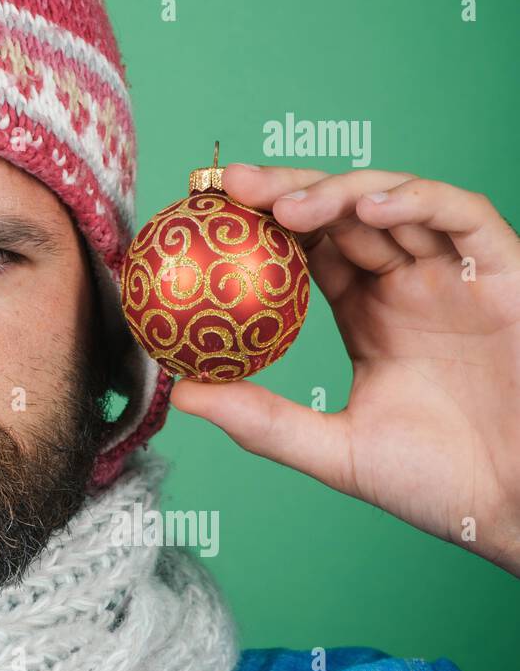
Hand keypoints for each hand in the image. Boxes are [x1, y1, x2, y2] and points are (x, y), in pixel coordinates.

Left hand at [170, 165, 519, 576]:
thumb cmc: (442, 485)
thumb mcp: (336, 449)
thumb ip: (264, 420)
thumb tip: (182, 393)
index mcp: (367, 312)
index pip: (307, 248)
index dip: (260, 224)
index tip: (206, 215)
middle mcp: (408, 283)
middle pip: (340, 213)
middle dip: (286, 191)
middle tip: (231, 186)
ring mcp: (456, 274)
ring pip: (394, 202)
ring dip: (339, 193)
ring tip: (288, 207)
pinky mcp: (506, 273)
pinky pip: (464, 217)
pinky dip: (418, 201)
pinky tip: (371, 209)